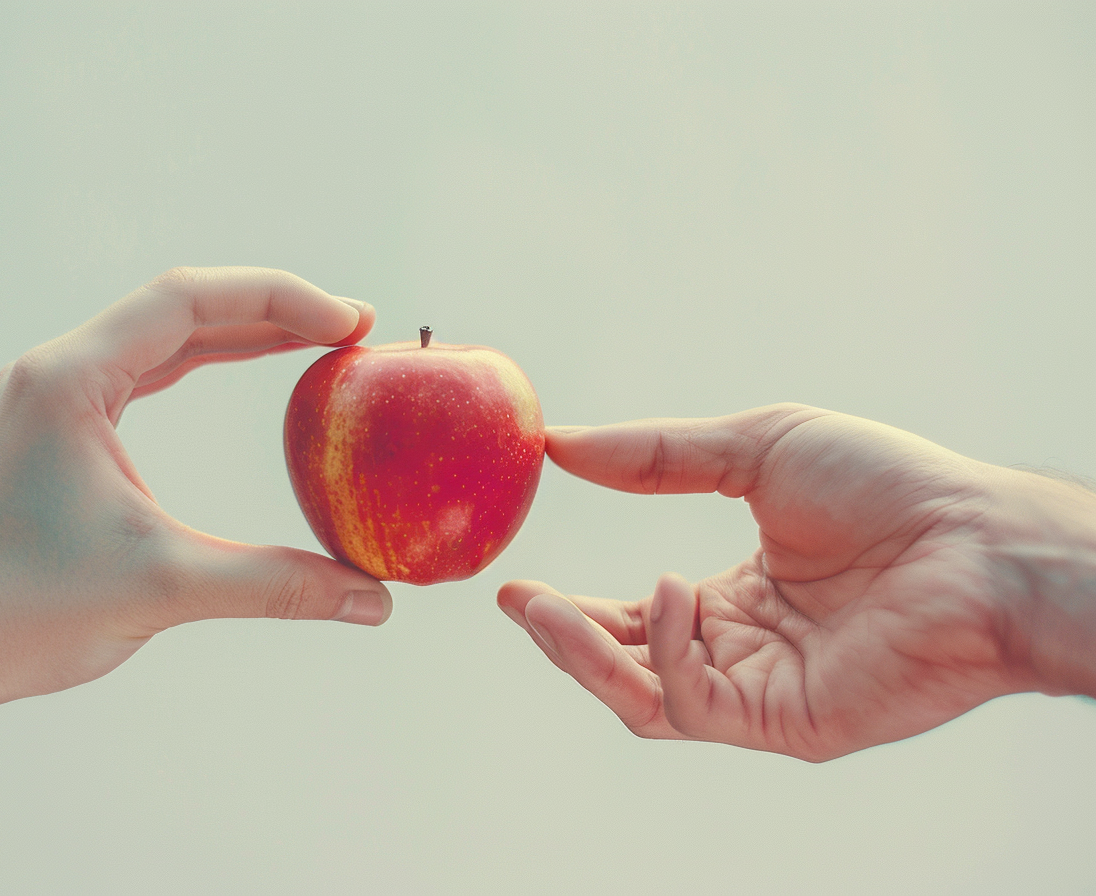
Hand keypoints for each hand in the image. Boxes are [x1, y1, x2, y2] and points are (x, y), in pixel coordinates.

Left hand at [0, 266, 392, 719]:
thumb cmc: (24, 616)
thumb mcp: (164, 589)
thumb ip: (275, 584)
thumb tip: (374, 599)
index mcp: (69, 380)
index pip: (188, 300)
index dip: (280, 299)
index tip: (350, 324)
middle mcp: (54, 371)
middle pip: (180, 308)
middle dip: (272, 310)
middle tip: (352, 329)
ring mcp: (49, 397)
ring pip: (162, 337)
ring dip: (241, 333)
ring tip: (317, 340)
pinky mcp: (53, 428)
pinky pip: (144, 372)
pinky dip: (204, 363)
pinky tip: (248, 370)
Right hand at [500, 404, 1095, 760]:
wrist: (977, 538)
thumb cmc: (888, 488)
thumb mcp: (755, 448)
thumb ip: (656, 454)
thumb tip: (559, 441)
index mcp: (736, 602)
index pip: (636, 621)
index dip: (571, 611)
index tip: (512, 587)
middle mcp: (743, 655)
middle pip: (627, 668)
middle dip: (563, 640)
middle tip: (515, 600)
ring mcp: (763, 695)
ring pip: (645, 701)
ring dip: (588, 657)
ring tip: (547, 608)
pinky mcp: (788, 724)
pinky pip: (697, 706)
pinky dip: (671, 654)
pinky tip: (677, 593)